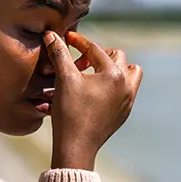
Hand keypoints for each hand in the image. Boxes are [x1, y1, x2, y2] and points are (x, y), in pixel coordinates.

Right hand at [44, 31, 142, 169]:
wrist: (76, 146)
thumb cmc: (70, 113)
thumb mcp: (64, 80)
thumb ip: (59, 54)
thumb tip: (51, 35)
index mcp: (114, 74)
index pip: (95, 49)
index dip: (78, 42)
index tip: (66, 38)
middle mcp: (127, 85)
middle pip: (116, 56)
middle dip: (97, 55)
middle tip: (79, 62)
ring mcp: (128, 100)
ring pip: (129, 73)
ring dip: (113, 68)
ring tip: (94, 72)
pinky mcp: (124, 112)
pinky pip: (125, 91)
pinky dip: (113, 85)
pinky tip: (96, 90)